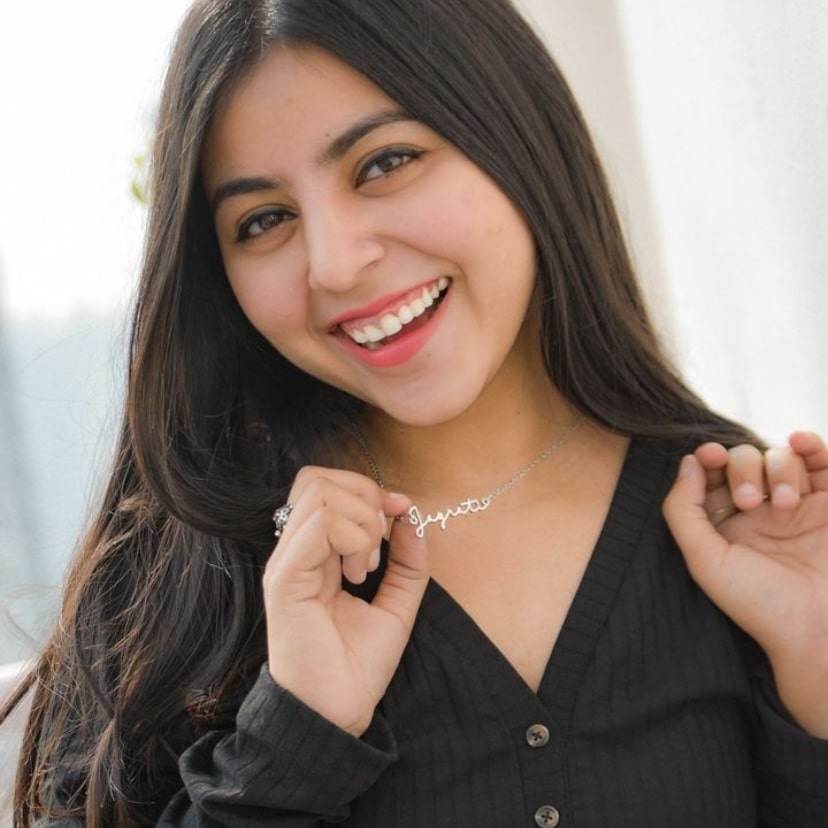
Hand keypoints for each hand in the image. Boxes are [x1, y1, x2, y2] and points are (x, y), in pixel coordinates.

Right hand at [263, 467, 428, 735]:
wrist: (336, 713)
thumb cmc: (357, 664)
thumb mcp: (397, 603)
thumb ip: (408, 558)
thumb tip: (411, 513)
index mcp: (314, 552)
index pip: (325, 484)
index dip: (367, 489)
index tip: (399, 516)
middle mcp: (294, 551)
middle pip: (317, 479)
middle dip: (364, 498)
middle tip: (379, 546)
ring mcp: (286, 562)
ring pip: (320, 494)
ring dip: (360, 523)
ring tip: (367, 566)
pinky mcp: (284, 578)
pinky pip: (319, 524)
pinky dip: (353, 538)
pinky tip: (358, 575)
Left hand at [663, 431, 827, 736]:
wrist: (820, 632)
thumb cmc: (759, 604)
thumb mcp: (706, 560)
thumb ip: (683, 510)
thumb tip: (687, 462)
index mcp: (725, 524)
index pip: (712, 475)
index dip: (708, 458)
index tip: (709, 456)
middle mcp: (760, 512)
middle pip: (744, 461)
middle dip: (743, 469)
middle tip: (749, 501)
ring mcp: (798, 506)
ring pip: (780, 457)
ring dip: (778, 468)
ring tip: (785, 503)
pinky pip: (820, 461)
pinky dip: (810, 444)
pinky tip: (800, 442)